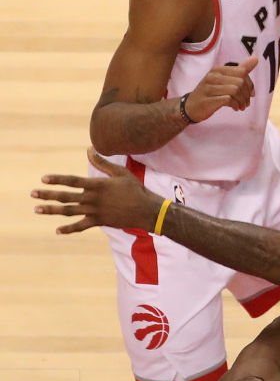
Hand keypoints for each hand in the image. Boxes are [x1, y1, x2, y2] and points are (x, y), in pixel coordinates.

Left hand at [31, 150, 162, 233]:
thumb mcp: (120, 172)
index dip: (57, 179)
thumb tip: (89, 150)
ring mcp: (94, 212)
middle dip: (48, 195)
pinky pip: (80, 226)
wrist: (145, 210)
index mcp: (97, 185)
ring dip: (52, 210)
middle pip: (66, 197)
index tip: (44, 178)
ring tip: (37, 209)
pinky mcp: (98, 222)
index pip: (72, 181)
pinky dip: (69, 229)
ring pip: (69, 211)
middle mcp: (93, 199)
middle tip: (32, 194)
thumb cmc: (134, 188)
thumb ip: (102, 163)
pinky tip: (57, 230)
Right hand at [184, 56, 256, 122]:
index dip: (250, 84)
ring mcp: (209, 88)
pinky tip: (235, 108)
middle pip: (240, 81)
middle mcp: (213, 76)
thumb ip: (240, 71)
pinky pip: (228, 100)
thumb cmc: (210, 93)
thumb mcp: (223, 80)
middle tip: (246, 102)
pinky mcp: (208, 100)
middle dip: (247, 94)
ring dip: (242, 100)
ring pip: (235, 90)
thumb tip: (255, 59)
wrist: (190, 107)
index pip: (242, 71)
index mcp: (218, 69)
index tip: (251, 93)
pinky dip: (235, 105)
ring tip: (241, 106)